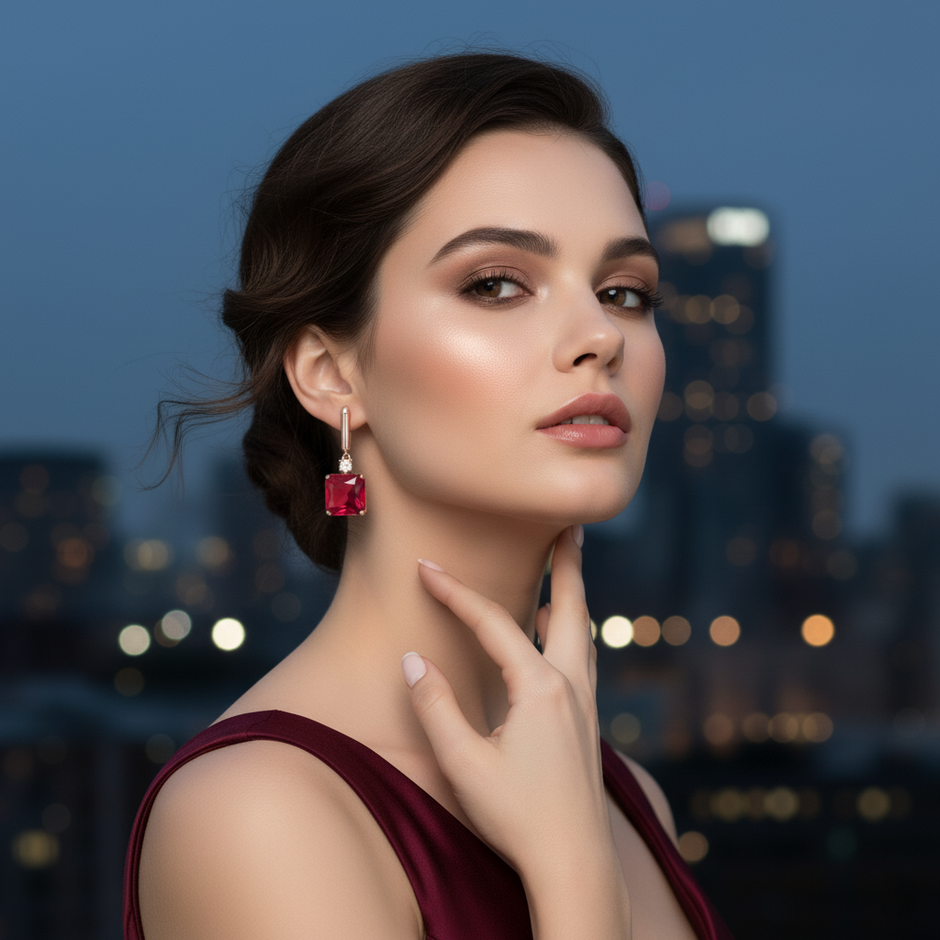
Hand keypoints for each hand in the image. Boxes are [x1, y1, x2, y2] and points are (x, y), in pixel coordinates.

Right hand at [400, 525, 610, 876]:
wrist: (574, 864)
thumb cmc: (518, 816)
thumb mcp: (464, 764)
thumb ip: (436, 707)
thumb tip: (414, 660)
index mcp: (540, 688)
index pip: (492, 624)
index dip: (455, 593)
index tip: (425, 567)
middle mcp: (571, 687)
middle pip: (572, 609)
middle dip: (567, 564)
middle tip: (570, 526)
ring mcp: (585, 705)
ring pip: (584, 633)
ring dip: (574, 595)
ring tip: (568, 568)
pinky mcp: (587, 724)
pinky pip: (582, 658)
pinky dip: (572, 630)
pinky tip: (558, 637)